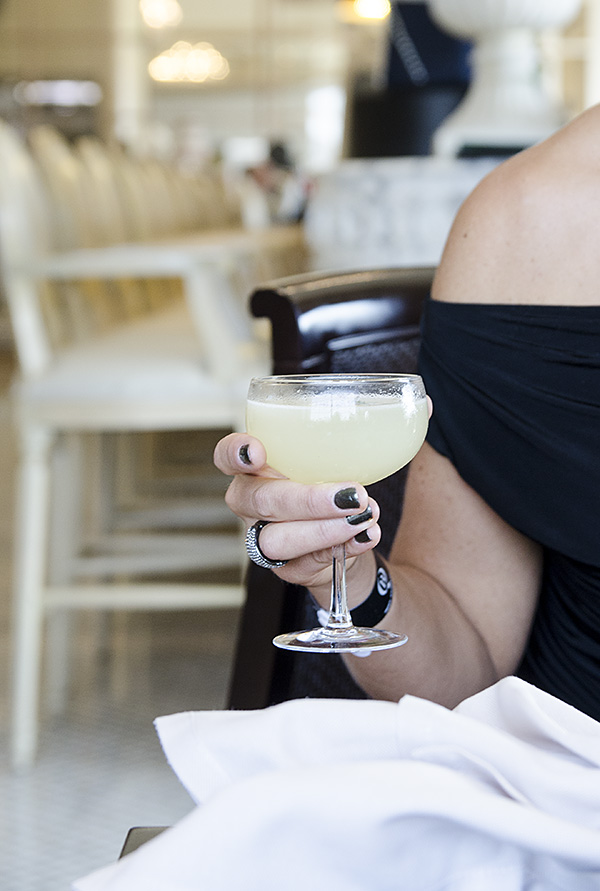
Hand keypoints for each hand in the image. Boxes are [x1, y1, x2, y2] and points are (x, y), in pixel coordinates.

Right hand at [213, 433, 379, 600]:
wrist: (353, 536)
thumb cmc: (341, 484)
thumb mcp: (351, 455)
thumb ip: (375, 432)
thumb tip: (423, 407)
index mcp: (259, 467)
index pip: (227, 456)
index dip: (234, 453)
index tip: (258, 451)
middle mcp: (253, 503)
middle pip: (259, 500)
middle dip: (305, 498)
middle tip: (350, 495)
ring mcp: (265, 538)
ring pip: (276, 539)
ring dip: (322, 529)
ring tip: (363, 518)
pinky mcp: (288, 568)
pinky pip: (306, 563)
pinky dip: (341, 548)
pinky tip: (366, 536)